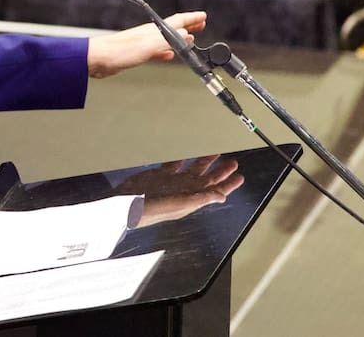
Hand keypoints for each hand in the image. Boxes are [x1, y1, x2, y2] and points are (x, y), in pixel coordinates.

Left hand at [85, 11, 206, 77]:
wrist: (97, 59)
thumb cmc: (118, 51)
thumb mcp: (148, 46)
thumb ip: (167, 41)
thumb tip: (186, 35)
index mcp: (153, 30)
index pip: (178, 21)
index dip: (191, 19)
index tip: (203, 16)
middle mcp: (150, 34)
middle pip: (174, 28)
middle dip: (188, 26)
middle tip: (201, 24)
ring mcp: (143, 44)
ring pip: (167, 39)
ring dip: (180, 39)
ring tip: (190, 39)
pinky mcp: (137, 54)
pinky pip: (157, 51)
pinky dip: (166, 52)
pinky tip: (168, 55)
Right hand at [118, 155, 244, 226]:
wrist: (124, 205)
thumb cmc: (148, 210)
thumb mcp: (178, 204)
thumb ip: (200, 198)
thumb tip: (221, 196)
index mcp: (191, 197)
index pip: (215, 190)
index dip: (228, 184)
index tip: (239, 176)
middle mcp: (184, 189)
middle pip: (207, 179)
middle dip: (221, 171)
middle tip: (232, 163)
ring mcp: (172, 182)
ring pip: (192, 170)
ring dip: (204, 162)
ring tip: (214, 154)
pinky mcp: (159, 175)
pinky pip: (173, 165)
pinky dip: (180, 159)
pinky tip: (184, 155)